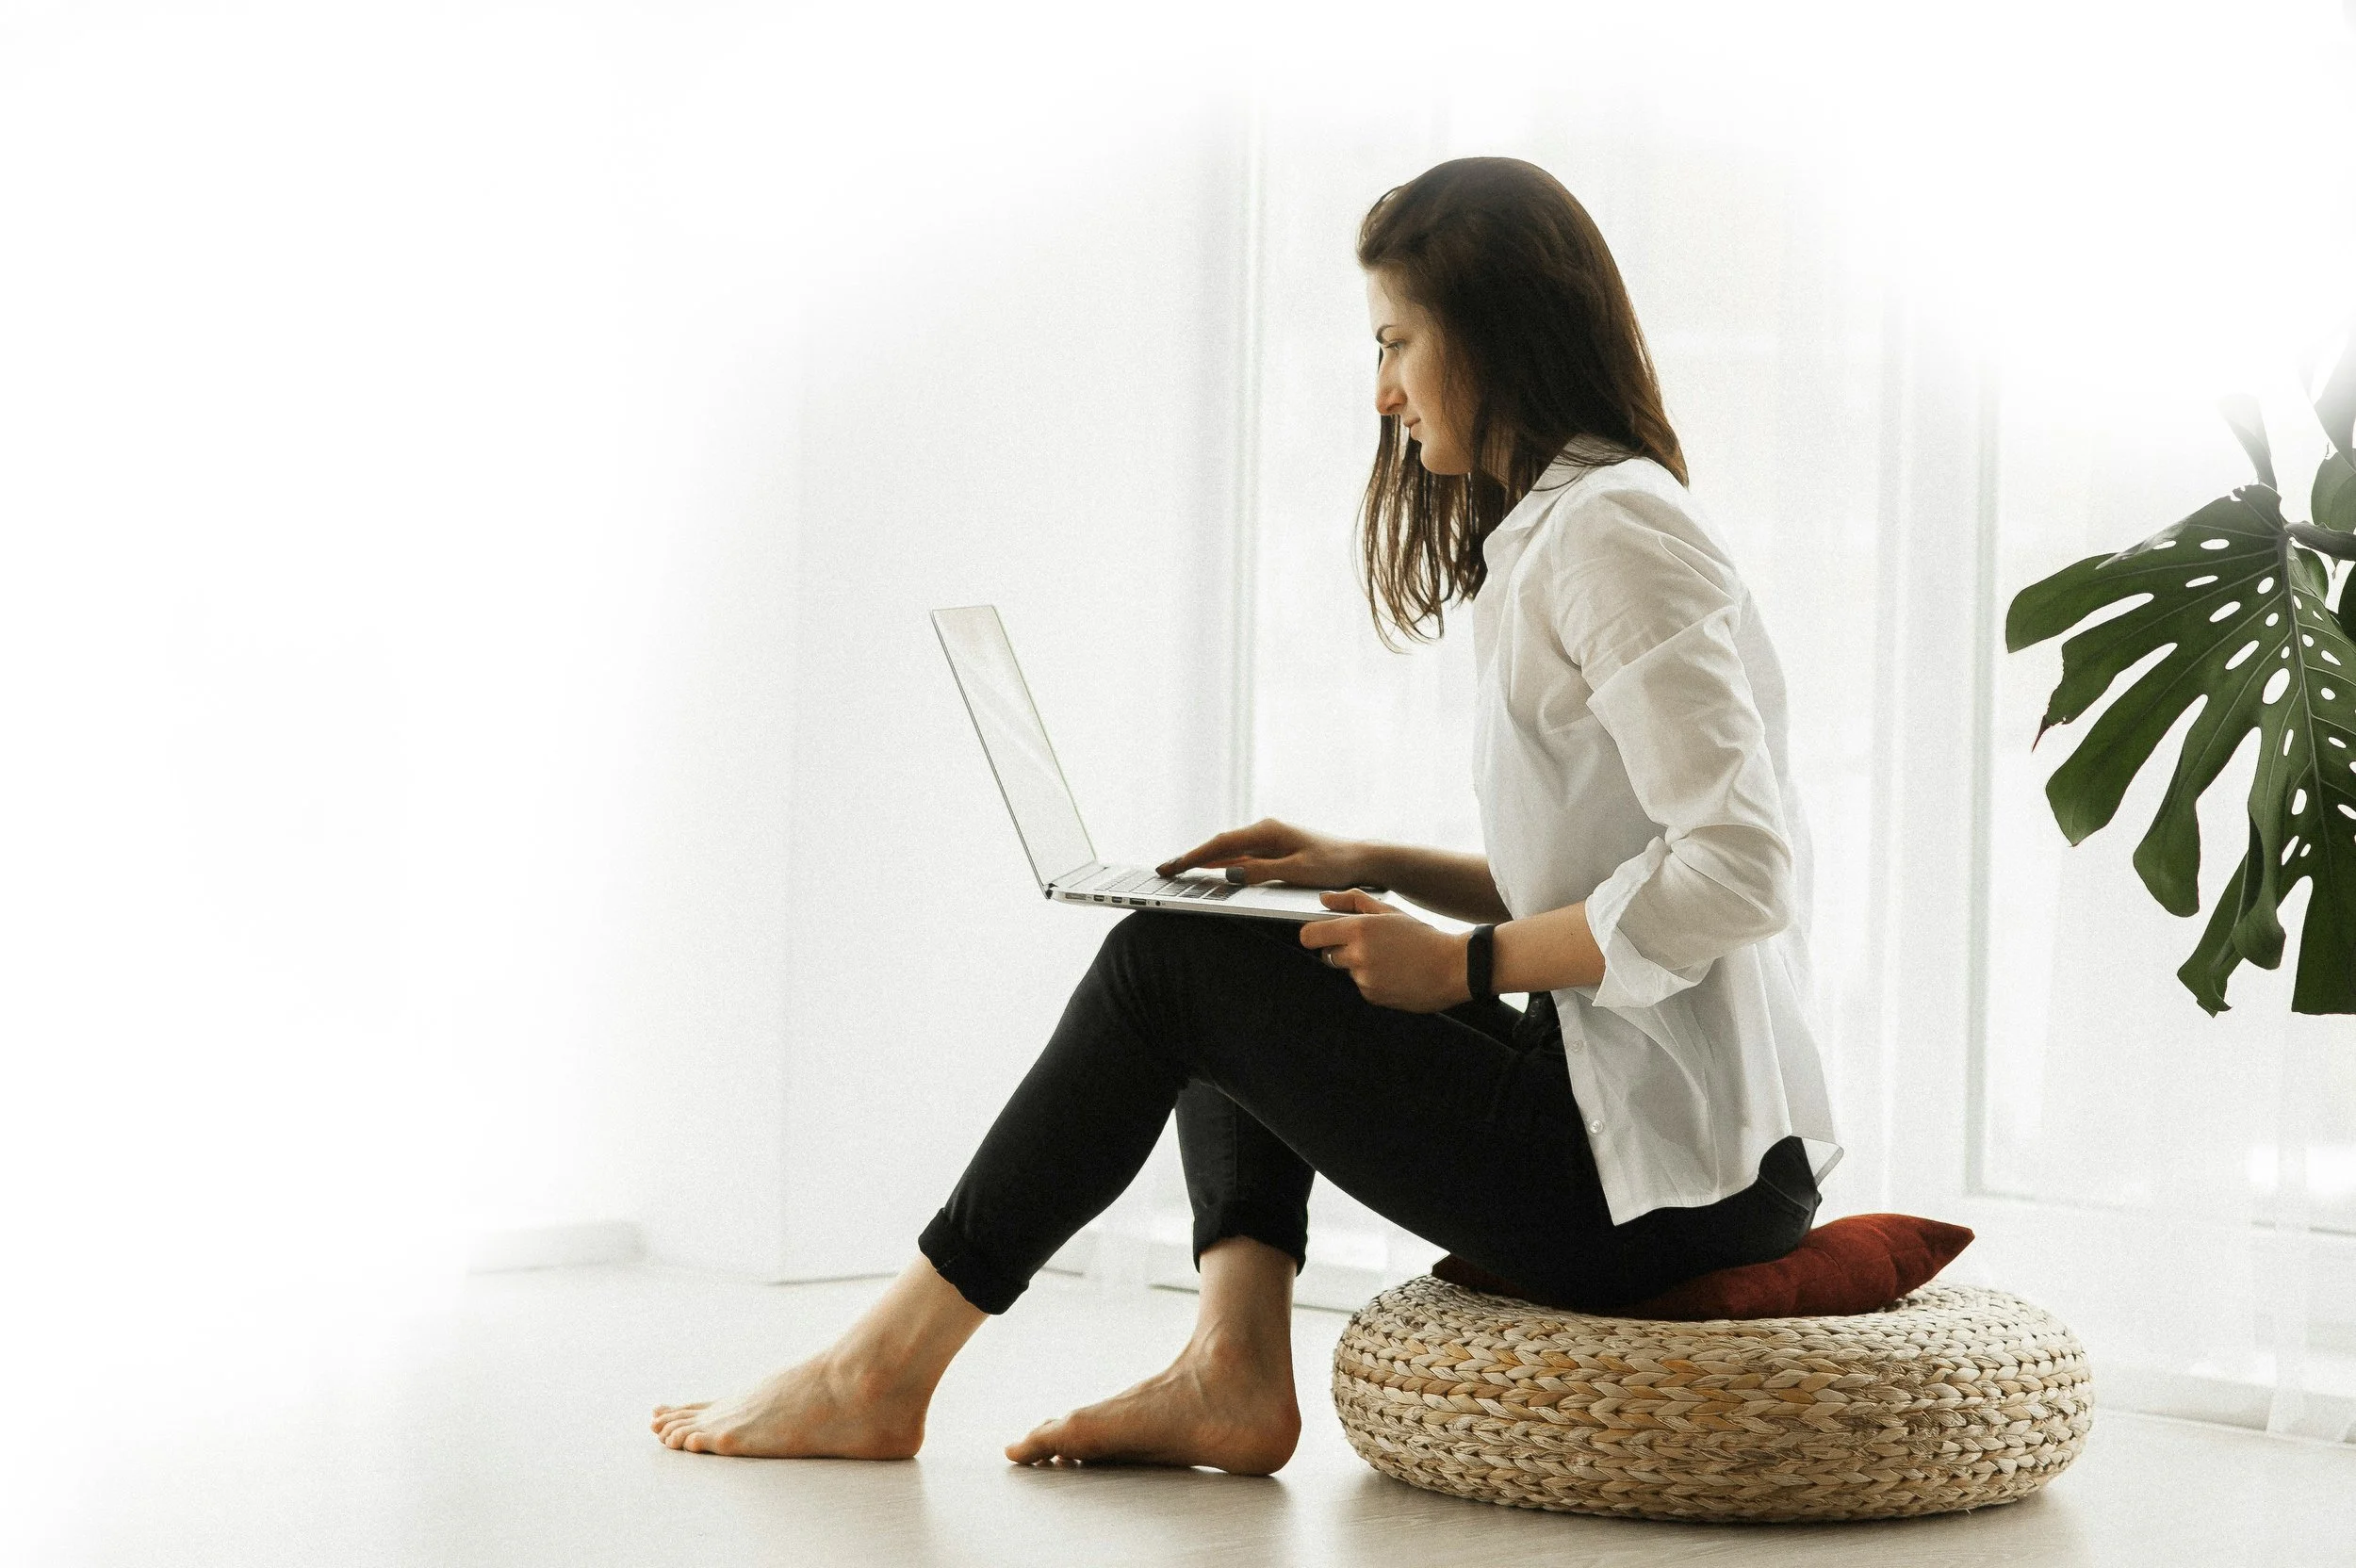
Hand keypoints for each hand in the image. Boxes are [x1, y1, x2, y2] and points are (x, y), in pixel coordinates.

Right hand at [1156, 818, 1375, 889]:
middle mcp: (1264, 833)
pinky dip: (1222, 865)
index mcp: (1267, 832)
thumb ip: (1263, 872)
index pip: (1221, 844)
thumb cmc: (1334, 864)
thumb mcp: (1298, 872)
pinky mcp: (1274, 852)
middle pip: (1219, 846)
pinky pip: (1240, 858)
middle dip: (1191, 858)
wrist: (1360, 859)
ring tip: (1178, 872)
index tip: (1172, 866)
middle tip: (1164, 870)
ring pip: (1228, 852)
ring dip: (1204, 861)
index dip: (1193, 856)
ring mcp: (1268, 842)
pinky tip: (1210, 873)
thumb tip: (1230, 874)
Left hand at [1298, 890, 1469, 1012]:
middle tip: (1369, 945)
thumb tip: (1324, 899)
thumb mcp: (1389, 912)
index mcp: (1359, 929)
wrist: (1452, 968)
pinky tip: (1394, 974)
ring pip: (1346, 971)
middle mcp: (1357, 955)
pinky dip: (1373, 981)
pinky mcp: (1372, 996)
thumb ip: (1352, 902)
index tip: (1320, 934)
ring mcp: (1364, 978)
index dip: (1312, 935)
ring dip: (1359, 966)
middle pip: (1326, 954)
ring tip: (1389, 959)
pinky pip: (1362, 986)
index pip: (1310, 935)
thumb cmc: (1422, 936)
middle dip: (1340, 949)